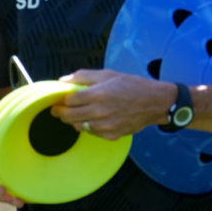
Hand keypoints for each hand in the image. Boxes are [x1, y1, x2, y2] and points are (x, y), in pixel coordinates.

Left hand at [52, 69, 175, 140]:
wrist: (154, 102)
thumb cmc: (131, 85)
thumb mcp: (108, 74)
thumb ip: (84, 76)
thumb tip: (63, 80)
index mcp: (98, 94)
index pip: (69, 100)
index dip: (60, 101)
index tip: (57, 100)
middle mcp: (100, 112)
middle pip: (69, 116)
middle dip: (60, 113)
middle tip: (57, 110)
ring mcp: (105, 126)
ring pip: (78, 126)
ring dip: (74, 120)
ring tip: (76, 113)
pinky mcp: (111, 135)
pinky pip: (92, 133)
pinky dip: (89, 126)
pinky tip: (93, 119)